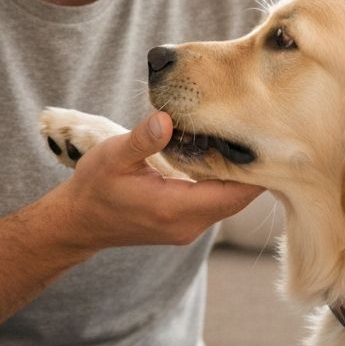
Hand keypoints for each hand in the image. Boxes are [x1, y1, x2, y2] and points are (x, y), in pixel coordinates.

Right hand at [56, 111, 264, 252]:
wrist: (79, 222)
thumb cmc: (95, 187)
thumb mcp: (113, 156)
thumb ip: (143, 139)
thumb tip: (166, 118)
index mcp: (174, 208)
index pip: (235, 193)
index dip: (256, 167)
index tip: (265, 136)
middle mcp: (188, 224)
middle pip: (240, 197)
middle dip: (253, 166)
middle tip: (262, 128)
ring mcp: (188, 227)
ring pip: (230, 200)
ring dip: (239, 172)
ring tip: (246, 135)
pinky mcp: (185, 223)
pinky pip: (217, 202)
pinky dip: (224, 179)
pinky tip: (223, 152)